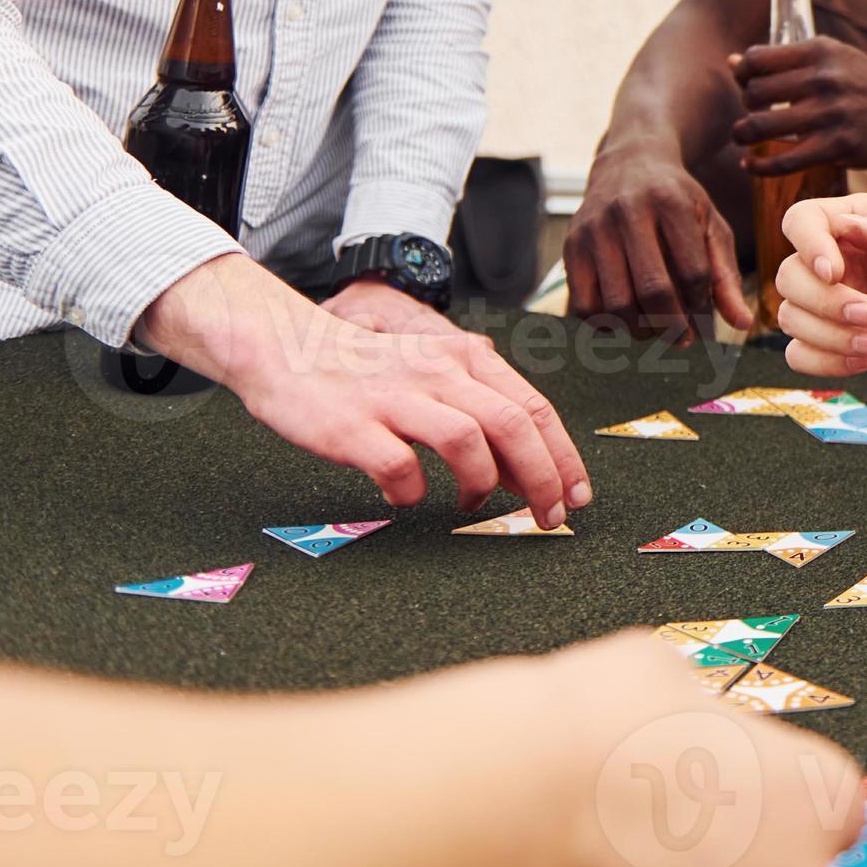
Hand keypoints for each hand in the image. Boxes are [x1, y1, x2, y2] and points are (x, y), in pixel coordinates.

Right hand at [138, 253, 591, 527]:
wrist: (288, 349)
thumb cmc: (370, 373)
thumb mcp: (436, 372)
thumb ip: (480, 409)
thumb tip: (527, 470)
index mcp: (465, 358)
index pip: (533, 408)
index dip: (563, 456)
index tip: (578, 496)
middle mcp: (438, 372)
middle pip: (512, 425)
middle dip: (542, 478)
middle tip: (549, 517)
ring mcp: (395, 397)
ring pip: (467, 440)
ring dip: (483, 483)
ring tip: (474, 504)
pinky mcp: (353, 425)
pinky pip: (400, 467)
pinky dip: (413, 492)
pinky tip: (408, 498)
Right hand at [519, 634, 866, 866]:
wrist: (514, 808)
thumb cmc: (595, 733)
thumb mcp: (670, 673)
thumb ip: (709, 710)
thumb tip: (690, 708)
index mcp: (819, 796)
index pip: (835, 810)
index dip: (783, 800)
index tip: (746, 795)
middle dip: (738, 855)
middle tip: (676, 826)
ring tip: (629, 854)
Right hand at [564, 146, 748, 345]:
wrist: (629, 164)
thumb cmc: (678, 202)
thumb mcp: (711, 225)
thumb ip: (726, 275)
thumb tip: (744, 325)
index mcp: (671, 203)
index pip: (693, 272)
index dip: (702, 302)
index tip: (702, 310)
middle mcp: (628, 212)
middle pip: (653, 290)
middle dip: (672, 326)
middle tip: (681, 338)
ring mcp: (594, 229)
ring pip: (616, 303)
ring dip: (639, 330)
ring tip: (654, 329)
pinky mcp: (571, 246)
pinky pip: (583, 305)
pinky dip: (605, 326)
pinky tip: (624, 321)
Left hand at [729, 39, 866, 173]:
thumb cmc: (861, 83)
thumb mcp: (829, 57)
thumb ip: (783, 60)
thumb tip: (731, 62)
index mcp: (819, 50)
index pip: (756, 59)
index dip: (742, 74)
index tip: (746, 84)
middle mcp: (824, 79)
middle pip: (754, 93)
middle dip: (746, 105)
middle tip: (754, 113)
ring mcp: (831, 114)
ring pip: (762, 127)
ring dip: (743, 134)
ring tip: (744, 136)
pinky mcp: (837, 147)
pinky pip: (783, 161)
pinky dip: (758, 167)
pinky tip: (749, 165)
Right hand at [773, 194, 866, 376]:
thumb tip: (848, 225)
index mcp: (858, 221)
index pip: (801, 221)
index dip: (806, 245)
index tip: (835, 270)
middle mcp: (841, 261)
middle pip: (789, 277)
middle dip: (823, 302)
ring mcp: (840, 303)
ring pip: (790, 318)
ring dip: (828, 336)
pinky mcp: (846, 341)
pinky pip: (802, 355)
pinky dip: (824, 362)